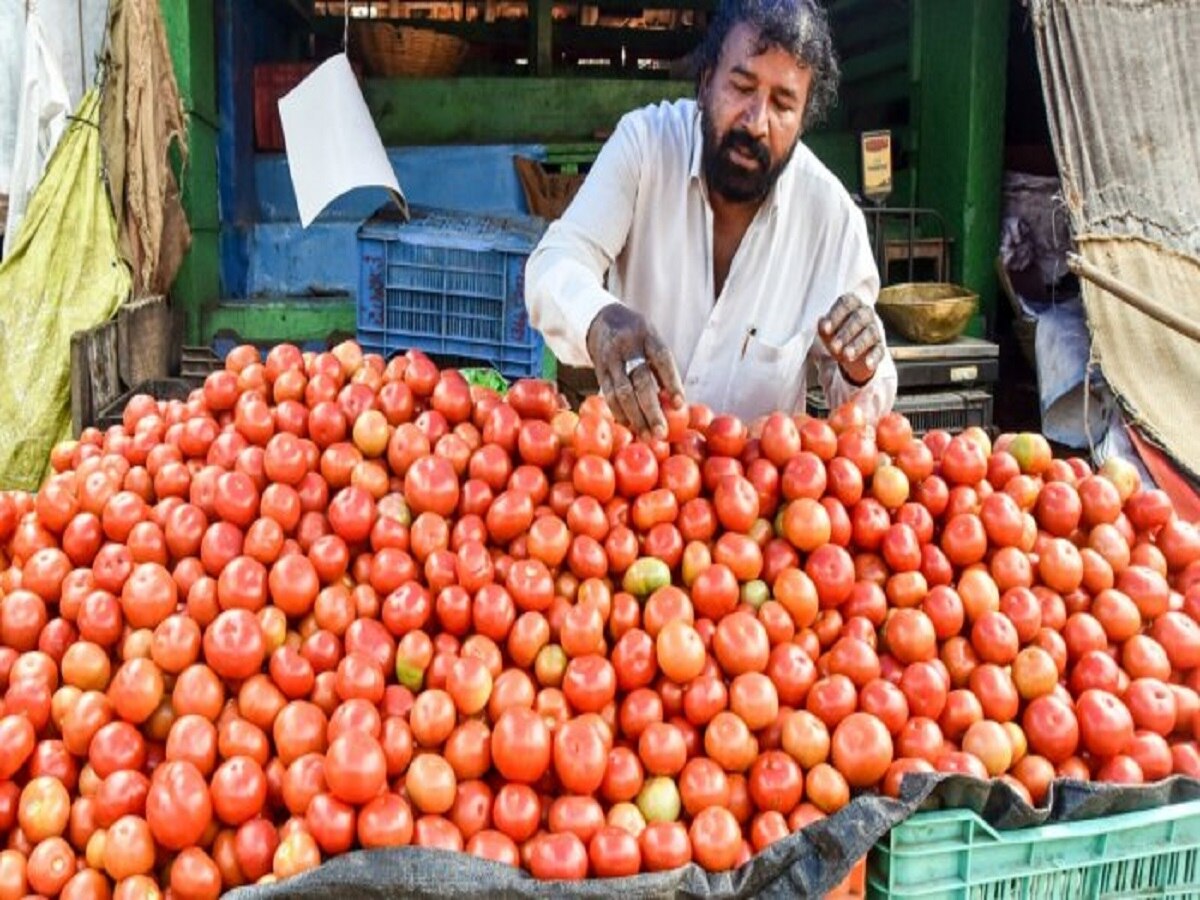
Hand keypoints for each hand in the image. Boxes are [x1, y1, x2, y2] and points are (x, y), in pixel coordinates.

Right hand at [586, 303, 684, 437]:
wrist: (602, 319)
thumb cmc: (637, 336)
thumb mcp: (652, 340)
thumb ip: (661, 367)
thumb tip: (675, 404)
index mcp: (647, 335)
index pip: (661, 359)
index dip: (671, 382)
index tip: (680, 405)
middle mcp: (627, 346)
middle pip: (640, 380)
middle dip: (651, 409)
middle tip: (661, 432)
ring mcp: (610, 358)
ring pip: (621, 392)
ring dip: (635, 418)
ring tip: (647, 436)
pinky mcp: (598, 369)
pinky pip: (608, 394)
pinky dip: (619, 413)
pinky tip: (629, 427)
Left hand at [818, 294, 885, 385]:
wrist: (849, 351)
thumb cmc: (836, 333)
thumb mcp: (827, 331)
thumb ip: (823, 327)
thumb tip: (821, 322)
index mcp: (851, 304)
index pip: (845, 304)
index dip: (835, 316)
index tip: (824, 329)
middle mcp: (865, 313)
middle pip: (858, 318)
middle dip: (846, 333)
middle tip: (834, 347)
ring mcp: (874, 329)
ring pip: (869, 333)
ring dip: (858, 344)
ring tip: (846, 356)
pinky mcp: (879, 346)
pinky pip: (879, 350)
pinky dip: (874, 357)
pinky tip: (868, 364)